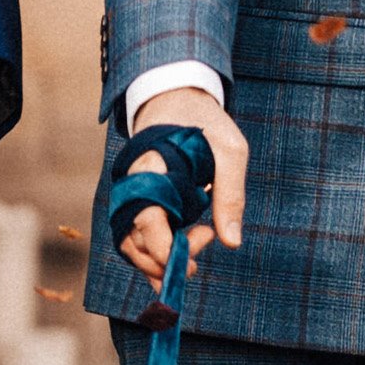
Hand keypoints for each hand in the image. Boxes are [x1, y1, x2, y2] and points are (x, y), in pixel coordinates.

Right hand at [121, 88, 247, 288]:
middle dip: (165, 259)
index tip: (190, 263)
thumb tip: (232, 242)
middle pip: (135, 239)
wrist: (178, 99)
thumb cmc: (205, 123)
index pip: (145, 220)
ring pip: (132, 243)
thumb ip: (230, 195)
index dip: (163, 249)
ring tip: (193, 260)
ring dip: (157, 262)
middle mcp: (133, 185)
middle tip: (201, 251)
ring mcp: (133, 194)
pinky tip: (174, 266)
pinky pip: (138, 236)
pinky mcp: (140, 201)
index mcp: (150, 169)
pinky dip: (152, 256)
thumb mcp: (229, 151)